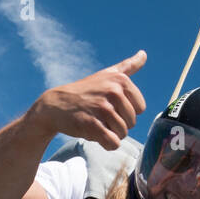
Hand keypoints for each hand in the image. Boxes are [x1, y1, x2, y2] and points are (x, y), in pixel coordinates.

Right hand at [27, 51, 146, 148]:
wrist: (56, 104)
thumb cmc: (85, 91)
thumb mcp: (106, 75)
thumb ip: (128, 66)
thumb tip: (144, 54)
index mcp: (120, 80)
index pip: (140, 108)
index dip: (126, 111)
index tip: (111, 105)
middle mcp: (113, 91)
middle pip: (132, 122)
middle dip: (118, 124)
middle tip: (100, 115)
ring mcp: (102, 108)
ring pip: (123, 134)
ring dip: (110, 134)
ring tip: (96, 122)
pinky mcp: (92, 124)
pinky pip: (113, 143)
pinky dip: (106, 144)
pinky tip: (95, 134)